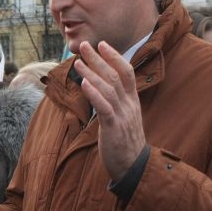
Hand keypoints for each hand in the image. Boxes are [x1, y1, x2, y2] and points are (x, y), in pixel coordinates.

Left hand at [73, 41, 146, 180]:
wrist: (133, 166)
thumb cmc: (125, 141)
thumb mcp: (124, 117)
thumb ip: (116, 101)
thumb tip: (102, 87)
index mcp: (132, 101)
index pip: (126, 72)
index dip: (114, 57)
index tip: (102, 44)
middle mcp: (129, 105)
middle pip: (115, 75)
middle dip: (99, 59)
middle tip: (84, 45)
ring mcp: (122, 115)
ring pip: (108, 89)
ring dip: (92, 73)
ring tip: (78, 62)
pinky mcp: (114, 128)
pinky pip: (104, 108)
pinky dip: (94, 94)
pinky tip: (84, 84)